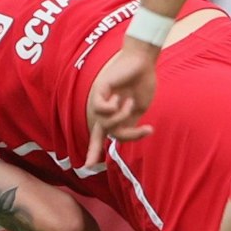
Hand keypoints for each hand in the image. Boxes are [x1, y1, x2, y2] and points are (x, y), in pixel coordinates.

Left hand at [87, 39, 157, 167]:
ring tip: (131, 102)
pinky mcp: (99, 90)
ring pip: (106, 123)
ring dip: (122, 116)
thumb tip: (118, 138)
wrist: (143, 63)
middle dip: (103, 146)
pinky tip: (120, 97)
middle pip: (101, 133)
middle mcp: (104, 110)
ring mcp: (100, 100)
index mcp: (114, 115)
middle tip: (119, 148)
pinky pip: (101, 109)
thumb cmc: (142, 83)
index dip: (95, 150)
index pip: (102, 136)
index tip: (87, 166)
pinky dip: (113, 107)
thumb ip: (128, 123)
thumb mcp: (138, 109)